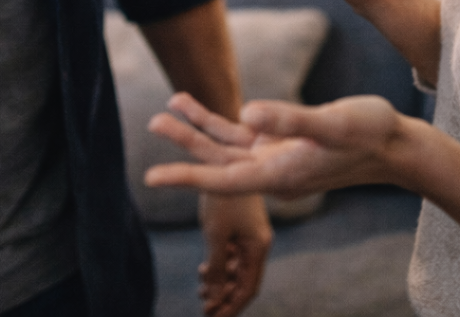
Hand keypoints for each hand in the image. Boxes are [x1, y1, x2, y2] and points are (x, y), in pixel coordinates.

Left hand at [146, 92, 407, 199]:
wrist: (395, 144)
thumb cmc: (369, 133)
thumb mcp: (332, 122)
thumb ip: (289, 119)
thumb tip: (245, 112)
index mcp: (280, 173)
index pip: (222, 180)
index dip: (185, 178)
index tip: (150, 179)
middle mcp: (272, 170)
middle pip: (216, 162)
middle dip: (183, 146)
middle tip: (152, 122)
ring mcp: (275, 157)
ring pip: (225, 147)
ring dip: (197, 129)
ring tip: (166, 106)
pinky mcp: (282, 143)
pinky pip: (241, 135)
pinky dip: (218, 122)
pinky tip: (199, 107)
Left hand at [197, 192, 270, 316]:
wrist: (224, 158)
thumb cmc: (222, 197)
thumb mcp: (216, 235)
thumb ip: (216, 269)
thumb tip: (213, 298)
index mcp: (258, 247)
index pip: (247, 289)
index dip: (230, 308)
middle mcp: (259, 241)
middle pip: (243, 279)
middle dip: (223, 295)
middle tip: (204, 306)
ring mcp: (251, 232)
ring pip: (237, 266)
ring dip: (220, 279)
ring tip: (200, 287)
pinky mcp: (243, 223)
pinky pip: (234, 251)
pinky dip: (221, 262)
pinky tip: (204, 266)